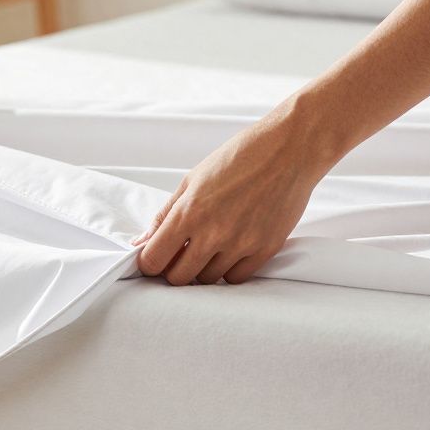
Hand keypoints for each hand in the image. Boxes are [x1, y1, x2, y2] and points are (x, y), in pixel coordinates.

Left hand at [135, 107, 336, 285]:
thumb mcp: (191, 180)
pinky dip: (228, 269)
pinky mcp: (265, 249)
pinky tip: (229, 251)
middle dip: (173, 269)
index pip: (153, 260)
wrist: (289, 151)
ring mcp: (241, 244)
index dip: (149, 263)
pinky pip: (236, 277)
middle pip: (179, 278)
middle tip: (180, 255)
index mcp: (188, 213)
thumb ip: (164, 215)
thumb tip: (140, 243)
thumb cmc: (238, 158)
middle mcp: (212, 234)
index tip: (154, 258)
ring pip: (208, 279)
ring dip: (201, 269)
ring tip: (208, 246)